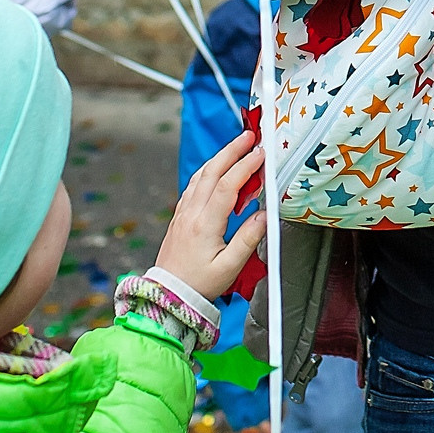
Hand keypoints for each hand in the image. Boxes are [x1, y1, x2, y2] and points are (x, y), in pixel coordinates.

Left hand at [156, 130, 269, 302]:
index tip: (261, 154)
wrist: (168, 296)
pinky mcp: (179, 217)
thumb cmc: (199, 285)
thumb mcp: (229, 267)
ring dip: (219, 158)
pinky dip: (207, 172)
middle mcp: (191, 214)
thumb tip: (265, 215)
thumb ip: (248, 239)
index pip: (227, 186)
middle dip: (231, 150)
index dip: (245, 166)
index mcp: (205, 225)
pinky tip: (216, 170)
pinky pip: (193, 186)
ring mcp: (183, 214)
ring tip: (235, 147)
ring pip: (200, 176)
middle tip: (248, 137)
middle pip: (211, 172)